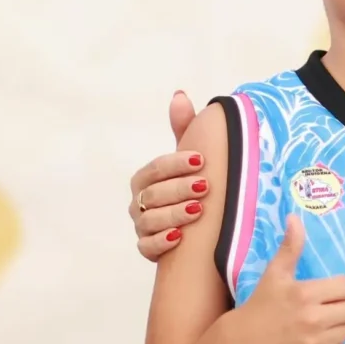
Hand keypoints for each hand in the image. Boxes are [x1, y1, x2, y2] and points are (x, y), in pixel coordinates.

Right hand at [128, 92, 205, 260]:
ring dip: (173, 214)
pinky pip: (146, 247)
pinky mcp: (147, 248)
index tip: (201, 160)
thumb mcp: (190, 161)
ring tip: (198, 210)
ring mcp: (142, 225)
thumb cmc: (190, 188)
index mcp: (146, 178)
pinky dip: (161, 242)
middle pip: (153, 194)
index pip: (157, 167)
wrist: (197, 231)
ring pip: (149, 219)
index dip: (176, 163)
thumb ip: (184, 130)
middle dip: (179, 188)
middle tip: (205, 185)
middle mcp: (139, 201)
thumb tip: (179, 96)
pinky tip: (179, 237)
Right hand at [217, 216, 344, 343]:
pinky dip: (331, 343)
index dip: (343, 286)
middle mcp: (313, 319)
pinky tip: (315, 337)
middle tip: (331, 305)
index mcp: (305, 294)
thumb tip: (295, 218)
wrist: (240, 343)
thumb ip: (290, 247)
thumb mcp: (275, 273)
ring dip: (340, 324)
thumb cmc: (260, 304)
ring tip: (322, 321)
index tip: (331, 289)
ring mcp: (315, 342)